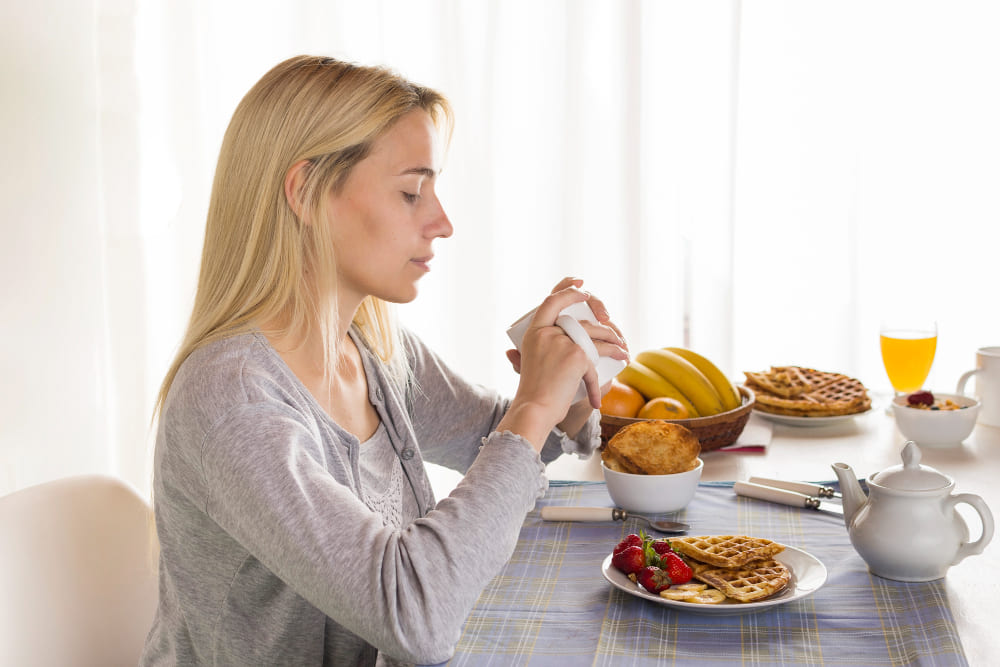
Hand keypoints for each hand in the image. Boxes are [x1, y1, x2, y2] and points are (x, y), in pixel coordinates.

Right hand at [499, 278, 627, 447]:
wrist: (534, 410)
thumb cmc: (530, 393)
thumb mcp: (524, 368)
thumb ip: (519, 358)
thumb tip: (509, 350)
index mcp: (534, 331)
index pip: (552, 300)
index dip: (567, 289)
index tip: (582, 285)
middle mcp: (548, 332)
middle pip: (583, 321)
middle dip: (605, 324)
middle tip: (617, 332)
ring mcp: (563, 342)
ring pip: (597, 336)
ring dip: (614, 344)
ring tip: (623, 353)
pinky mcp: (577, 355)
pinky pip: (596, 362)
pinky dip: (597, 382)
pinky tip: (603, 389)